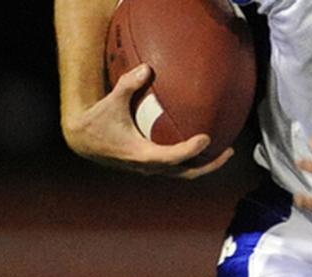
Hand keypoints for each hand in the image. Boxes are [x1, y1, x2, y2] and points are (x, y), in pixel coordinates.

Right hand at [61, 64, 232, 178]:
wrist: (82, 142)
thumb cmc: (97, 121)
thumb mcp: (111, 102)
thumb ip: (128, 84)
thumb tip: (147, 67)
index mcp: (141, 155)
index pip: (173, 156)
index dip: (191, 150)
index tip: (206, 138)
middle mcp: (149, 167)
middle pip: (187, 173)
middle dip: (210, 165)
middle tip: (229, 152)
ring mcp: (151, 170)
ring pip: (184, 173)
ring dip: (205, 165)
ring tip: (224, 152)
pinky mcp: (151, 167)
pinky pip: (178, 168)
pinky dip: (192, 161)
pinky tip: (204, 148)